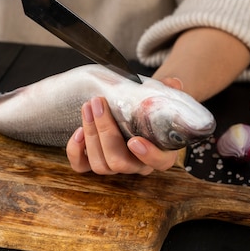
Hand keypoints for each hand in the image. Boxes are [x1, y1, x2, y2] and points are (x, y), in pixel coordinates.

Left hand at [65, 78, 182, 174]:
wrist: (136, 110)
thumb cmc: (150, 107)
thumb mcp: (162, 99)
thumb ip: (168, 92)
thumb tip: (173, 83)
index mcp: (161, 152)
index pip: (159, 162)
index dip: (147, 155)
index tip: (135, 140)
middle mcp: (138, 164)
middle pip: (120, 162)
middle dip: (105, 132)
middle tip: (98, 103)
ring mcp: (116, 166)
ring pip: (100, 164)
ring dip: (91, 134)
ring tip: (88, 106)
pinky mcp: (94, 162)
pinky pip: (81, 167)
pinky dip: (76, 151)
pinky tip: (78, 130)